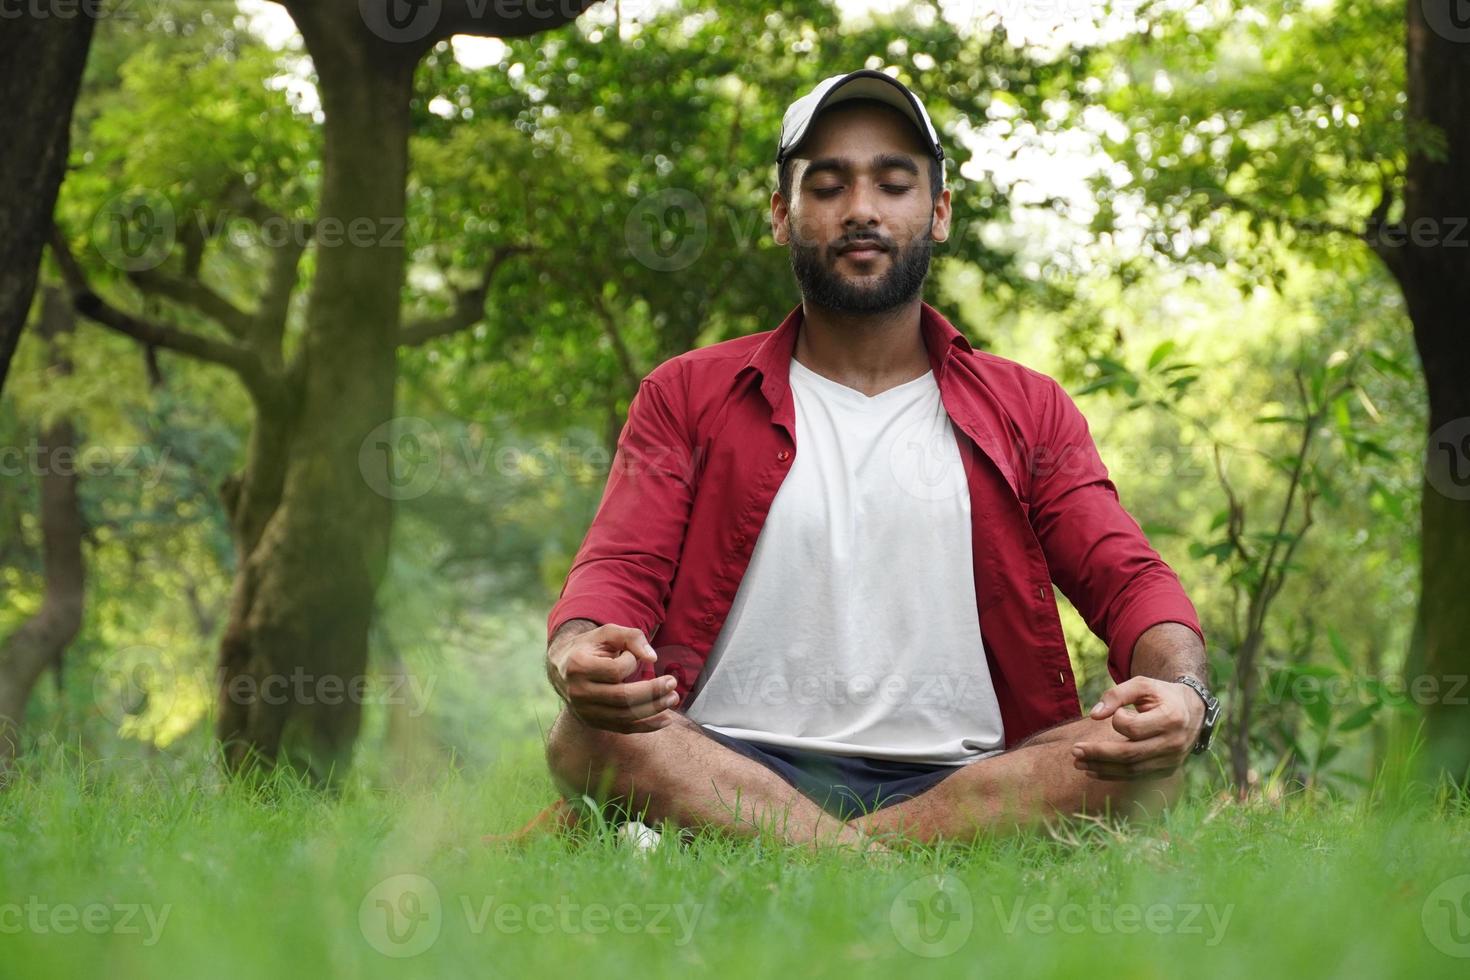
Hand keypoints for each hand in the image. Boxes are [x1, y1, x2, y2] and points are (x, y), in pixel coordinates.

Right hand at [547, 623, 679, 733]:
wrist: (563, 668)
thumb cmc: (590, 647)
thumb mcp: (607, 633)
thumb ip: (631, 637)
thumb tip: (652, 658)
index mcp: (579, 666)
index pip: (615, 670)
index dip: (631, 662)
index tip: (632, 655)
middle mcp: (579, 692)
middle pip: (622, 698)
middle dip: (652, 692)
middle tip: (672, 683)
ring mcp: (584, 711)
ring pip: (625, 716)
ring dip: (654, 709)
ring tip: (673, 699)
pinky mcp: (593, 722)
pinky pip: (623, 728)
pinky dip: (647, 726)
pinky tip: (666, 719)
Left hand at [1070, 676, 1205, 779]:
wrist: (1192, 711)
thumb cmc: (1161, 695)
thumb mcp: (1142, 685)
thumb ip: (1117, 694)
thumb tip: (1094, 715)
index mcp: (1171, 719)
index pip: (1134, 728)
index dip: (1117, 721)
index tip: (1114, 714)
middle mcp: (1174, 743)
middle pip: (1130, 754)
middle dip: (1098, 754)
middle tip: (1074, 751)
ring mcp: (1172, 760)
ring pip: (1131, 770)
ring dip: (1102, 768)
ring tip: (1078, 763)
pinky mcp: (1167, 770)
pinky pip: (1136, 776)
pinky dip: (1113, 774)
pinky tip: (1093, 771)